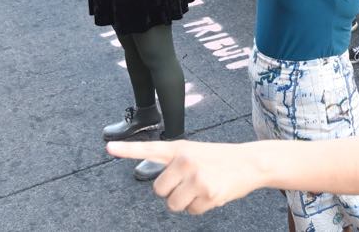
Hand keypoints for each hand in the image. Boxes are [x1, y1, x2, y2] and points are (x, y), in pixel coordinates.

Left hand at [106, 140, 261, 213]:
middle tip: (189, 183)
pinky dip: (200, 207)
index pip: (149, 148)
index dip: (127, 150)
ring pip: (173, 205)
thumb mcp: (196, 152)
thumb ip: (176, 164)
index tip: (108, 147)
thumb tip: (161, 186)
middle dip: (171, 192)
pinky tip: (212, 193)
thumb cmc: (220, 159)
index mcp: (180, 149)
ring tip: (202, 188)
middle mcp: (186, 161)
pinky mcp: (208, 193)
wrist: (250, 162)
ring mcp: (197, 177)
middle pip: (159, 191)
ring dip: (186, 202)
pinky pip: (191, 211)